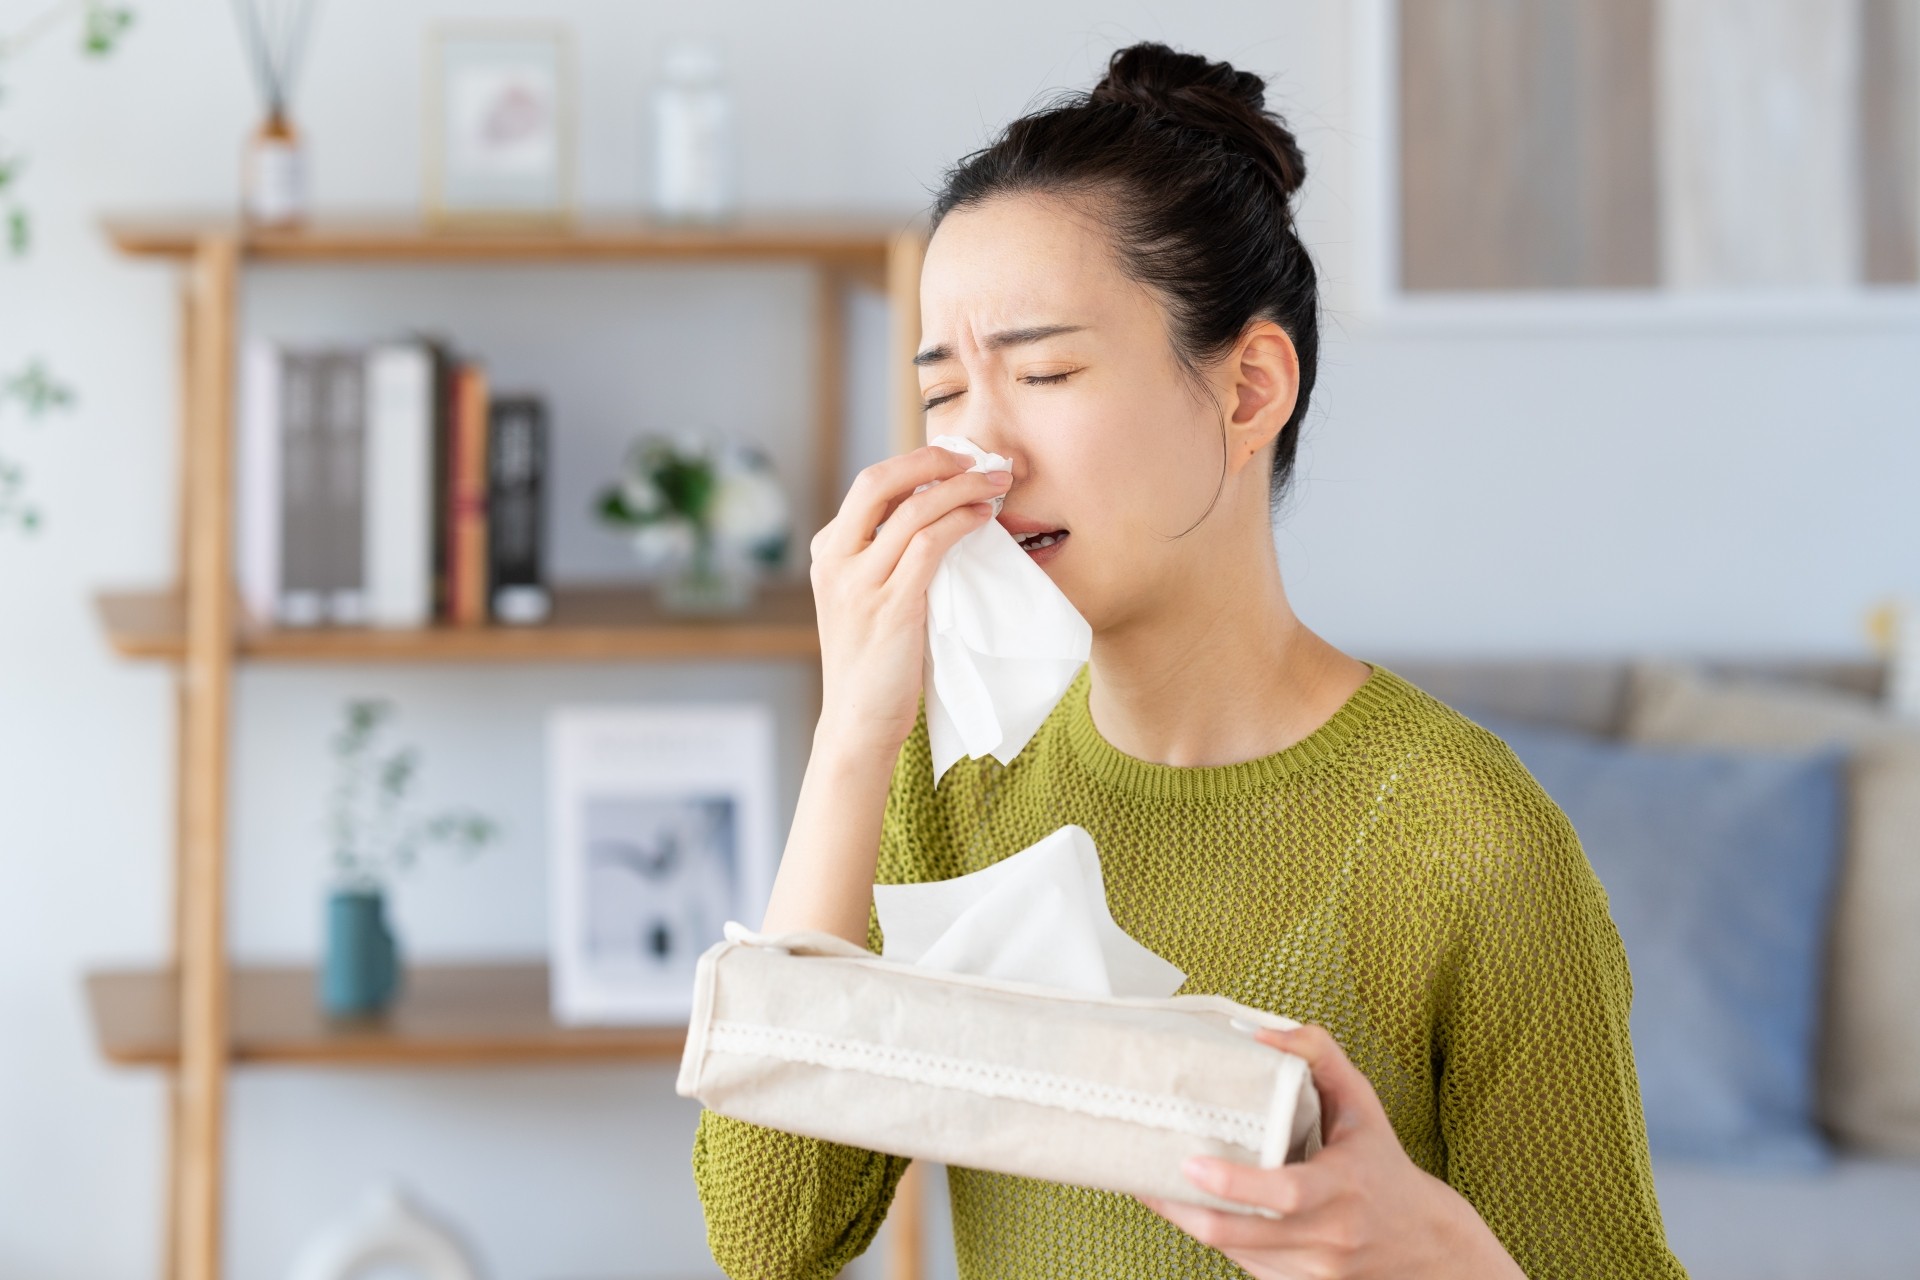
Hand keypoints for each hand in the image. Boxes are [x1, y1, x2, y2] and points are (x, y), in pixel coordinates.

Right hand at [807, 444, 1010, 754]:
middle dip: (933, 460)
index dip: (916, 464)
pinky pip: (929, 544)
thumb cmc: (875, 664)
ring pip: (912, 510)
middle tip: (977, 459)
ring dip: (961, 488)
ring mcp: (859, 583)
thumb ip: (885, 558)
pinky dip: (960, 522)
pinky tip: (982, 518)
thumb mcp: (866, 599)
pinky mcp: (890, 606)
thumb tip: (936, 516)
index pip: (870, 486)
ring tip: (996, 484)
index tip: (956, 461)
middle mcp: (835, 560)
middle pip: (879, 481)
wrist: (858, 722)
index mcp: (828, 552)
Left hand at [1136, 1024, 1523, 1279]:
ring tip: (1149, 1186)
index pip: (1285, 1194)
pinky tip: (1188, 1209)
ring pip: (1234, 1253)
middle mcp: (1328, 1237)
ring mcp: (1311, 1270)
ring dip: (1188, 1223)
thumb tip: (1259, 1031)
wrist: (1424, 1245)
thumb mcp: (1362, 1103)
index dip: (1235, 1184)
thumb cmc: (1381, 1165)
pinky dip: (1213, 1237)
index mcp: (1344, 1189)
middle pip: (1242, 1235)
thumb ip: (1318, 1055)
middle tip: (1142, 1175)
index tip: (1189, 1162)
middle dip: (1184, 1210)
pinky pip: (1242, 1264)